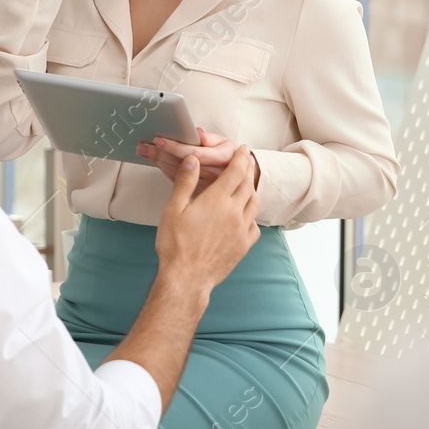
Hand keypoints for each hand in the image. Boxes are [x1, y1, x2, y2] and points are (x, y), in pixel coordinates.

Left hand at [137, 128, 258, 196]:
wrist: (239, 180)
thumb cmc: (229, 157)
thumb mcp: (225, 144)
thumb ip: (211, 138)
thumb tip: (198, 132)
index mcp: (222, 159)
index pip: (194, 153)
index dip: (175, 147)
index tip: (159, 140)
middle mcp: (213, 175)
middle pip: (181, 164)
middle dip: (160, 154)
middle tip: (143, 145)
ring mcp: (204, 186)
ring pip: (176, 173)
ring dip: (158, 162)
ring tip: (144, 151)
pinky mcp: (196, 192)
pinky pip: (177, 181)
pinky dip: (164, 170)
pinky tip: (154, 161)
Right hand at [155, 144, 260, 296]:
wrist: (187, 278)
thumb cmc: (175, 245)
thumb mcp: (173, 209)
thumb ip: (185, 182)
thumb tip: (192, 160)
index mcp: (217, 200)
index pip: (236, 171)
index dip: (241, 158)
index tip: (244, 149)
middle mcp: (234, 212)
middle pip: (247, 185)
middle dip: (247, 171)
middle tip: (245, 163)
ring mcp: (242, 230)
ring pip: (254, 204)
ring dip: (251, 191)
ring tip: (245, 187)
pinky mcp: (244, 246)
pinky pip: (255, 226)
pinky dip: (252, 216)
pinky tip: (244, 217)